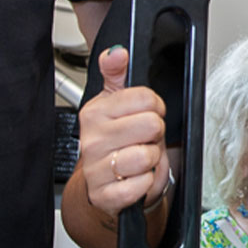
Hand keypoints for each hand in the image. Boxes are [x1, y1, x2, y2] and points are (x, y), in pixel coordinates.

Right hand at [78, 46, 170, 220]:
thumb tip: (116, 52)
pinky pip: (143, 184)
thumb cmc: (113, 142)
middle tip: (143, 139)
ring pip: (148, 156)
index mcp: (95, 112)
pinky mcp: (106, 196)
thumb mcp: (113, 103)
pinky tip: (134, 178)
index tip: (147, 114)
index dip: (155, 107)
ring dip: (151, 160)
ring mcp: (97, 169)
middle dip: (155, 134)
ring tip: (138, 158)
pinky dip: (146, 183)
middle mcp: (92, 139)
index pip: (146, 98)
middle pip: (152, 125)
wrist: (101, 185)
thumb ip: (116, 73)